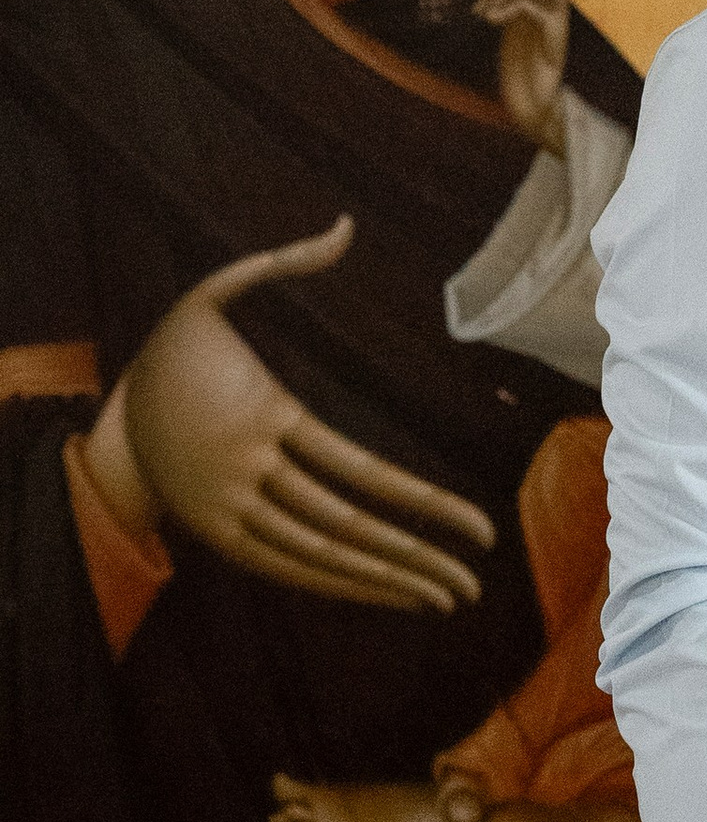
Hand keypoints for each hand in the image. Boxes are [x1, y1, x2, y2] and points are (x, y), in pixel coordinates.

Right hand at [90, 220, 495, 612]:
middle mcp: (247, 471)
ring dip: (387, 579)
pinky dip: (344, 586)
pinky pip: (289, 570)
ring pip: (320, 555)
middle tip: (477, 582)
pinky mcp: (220, 537)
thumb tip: (346, 224)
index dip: (426, 502)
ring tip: (450, 596)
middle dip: (417, 556)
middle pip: (348, 525)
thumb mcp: (214, 290)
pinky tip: (392, 593)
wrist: (108, 411)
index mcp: (262, 416)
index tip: (483, 527)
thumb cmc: (176, 347)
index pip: (363, 470)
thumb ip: (282, 261)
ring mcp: (230, 511)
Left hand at [474, 0, 570, 154]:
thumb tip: (487, 3)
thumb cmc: (521, 72)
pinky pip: (524, 3)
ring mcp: (554, 19)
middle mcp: (553, 8)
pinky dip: (503, 6)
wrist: (537, 102)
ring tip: (484, 17)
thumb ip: (504, 9)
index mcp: (544, 6)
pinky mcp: (551, 31)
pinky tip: (490, 20)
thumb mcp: (508, 34)